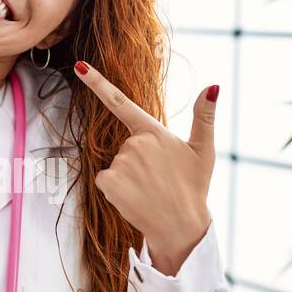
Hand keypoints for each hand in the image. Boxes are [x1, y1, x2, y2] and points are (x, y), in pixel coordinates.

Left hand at [73, 60, 217, 276]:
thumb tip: (213, 86)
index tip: (79, 66)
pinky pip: (106, 180)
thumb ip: (204, 116)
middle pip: (127, 146)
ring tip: (149, 190)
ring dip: (129, 177)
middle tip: (159, 179)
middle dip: (139, 161)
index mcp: (154, 131)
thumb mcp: (204, 150)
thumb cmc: (193, 187)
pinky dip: (117, 190)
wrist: (181, 225)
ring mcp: (121, 162)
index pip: (121, 102)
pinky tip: (135, 198)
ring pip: (117, 165)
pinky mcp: (109, 181)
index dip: (98, 83)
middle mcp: (135, 143)